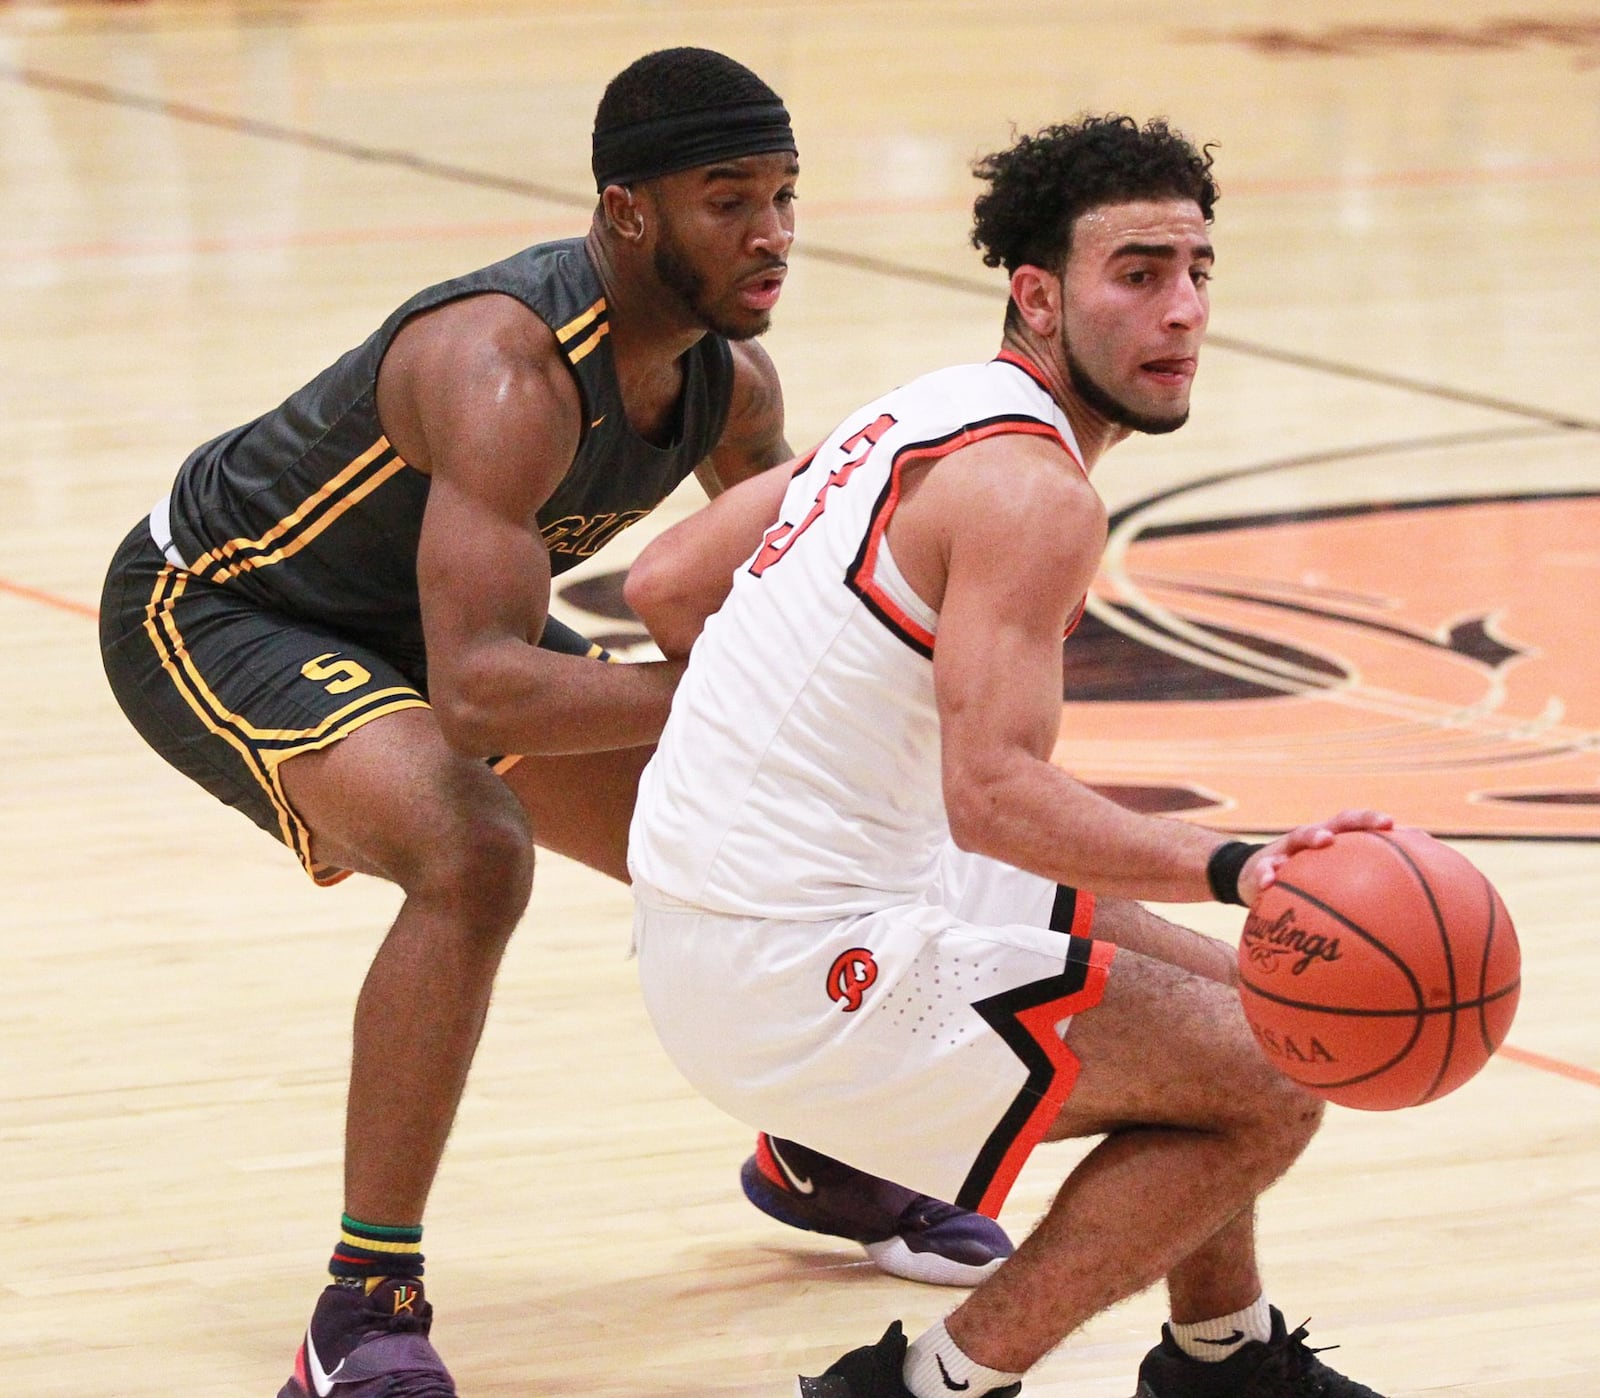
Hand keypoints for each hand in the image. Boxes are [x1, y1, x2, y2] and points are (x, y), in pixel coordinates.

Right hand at [1240, 808, 1393, 904]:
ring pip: (1298, 837)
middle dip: (1353, 821)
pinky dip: (1265, 873)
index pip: (1353, 824)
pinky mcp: (1261, 866)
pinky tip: (1268, 883)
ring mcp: (1285, 850)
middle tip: (1380, 821)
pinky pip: (1262, 869)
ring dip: (1313, 835)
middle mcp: (1309, 840)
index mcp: (1328, 840)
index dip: (1371, 820)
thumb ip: (1353, 888)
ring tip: (1325, 840)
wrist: (1254, 876)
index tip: (1392, 823)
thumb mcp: (1323, 882)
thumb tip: (1393, 908)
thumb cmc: (1301, 881)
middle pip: (1334, 823)